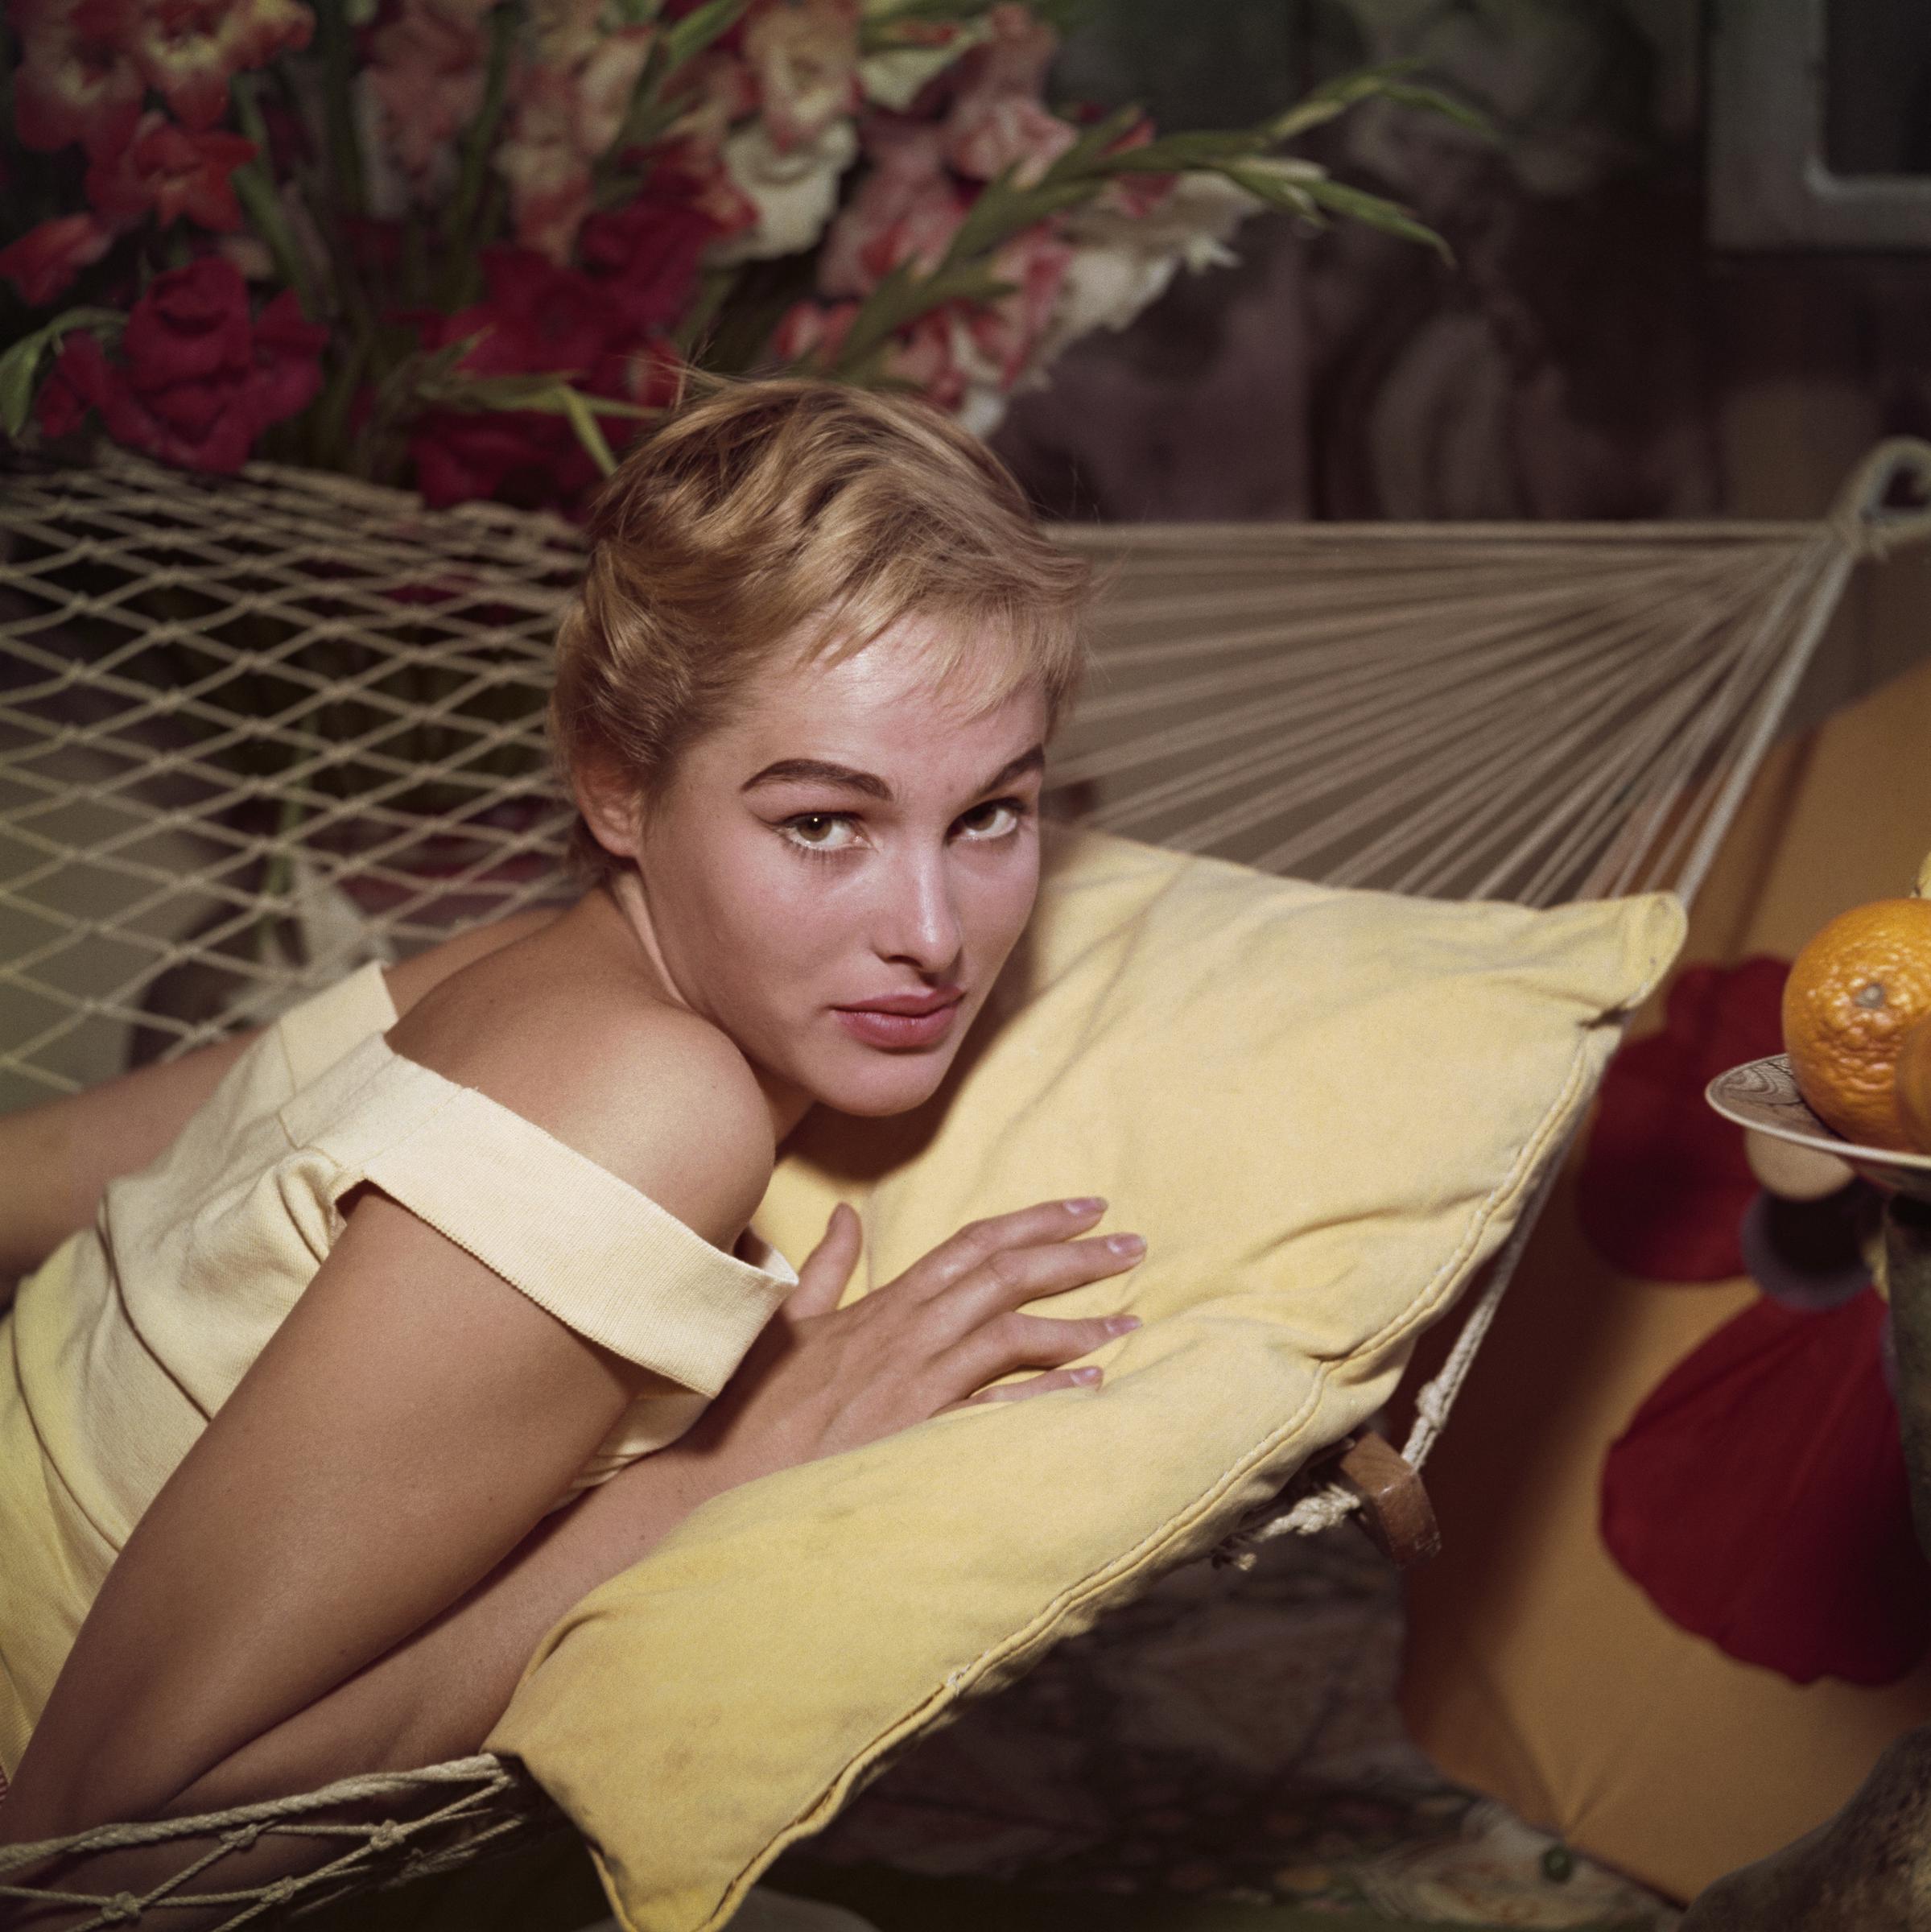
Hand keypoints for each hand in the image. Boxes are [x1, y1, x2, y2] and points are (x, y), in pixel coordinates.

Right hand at [682, 1198, 1144, 1485]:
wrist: (721, 1474)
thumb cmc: (754, 1404)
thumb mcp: (787, 1321)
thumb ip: (824, 1268)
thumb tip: (842, 1216)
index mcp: (884, 1303)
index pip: (972, 1243)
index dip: (1033, 1221)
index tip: (1086, 1207)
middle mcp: (906, 1331)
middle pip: (1003, 1274)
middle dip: (1075, 1254)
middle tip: (1134, 1243)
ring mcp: (912, 1381)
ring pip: (1009, 1332)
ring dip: (1076, 1325)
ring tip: (1131, 1321)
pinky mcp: (915, 1432)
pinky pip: (994, 1406)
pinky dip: (1045, 1394)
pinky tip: (1091, 1389)